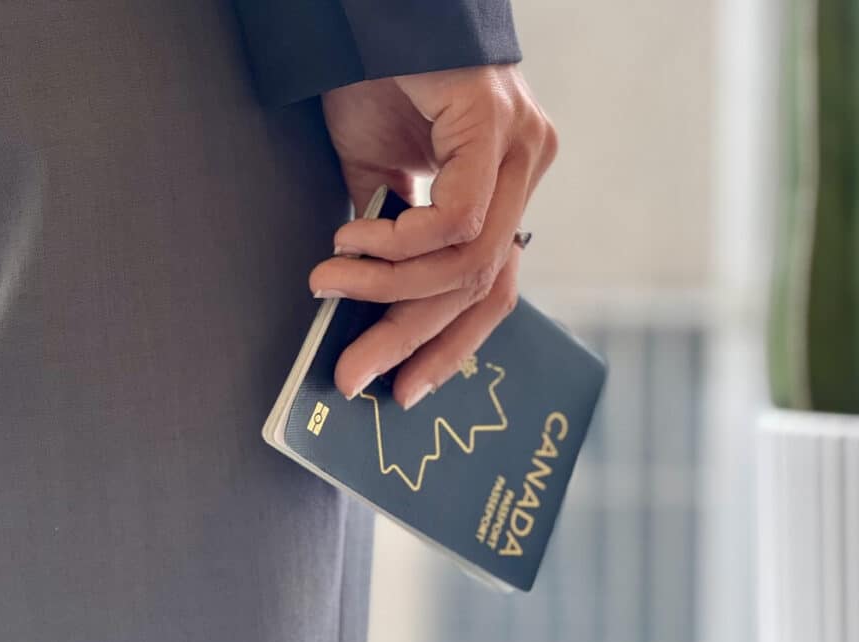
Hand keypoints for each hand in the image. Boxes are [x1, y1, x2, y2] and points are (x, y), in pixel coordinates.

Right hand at [315, 65, 556, 408]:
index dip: (450, 345)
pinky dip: (399, 242)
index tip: (402, 386)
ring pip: (469, 259)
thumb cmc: (372, 82)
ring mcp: (522, 147)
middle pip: (484, 285)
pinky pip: (457, 217)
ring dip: (388, 287)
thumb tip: (366, 312)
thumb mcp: (375, 177)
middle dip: (413, 337)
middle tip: (354, 374)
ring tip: (330, 282)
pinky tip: (353, 237)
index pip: (495, 286)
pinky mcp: (497, 125)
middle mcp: (528, 168)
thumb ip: (386, 240)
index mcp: (508, 186)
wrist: (364, 11)